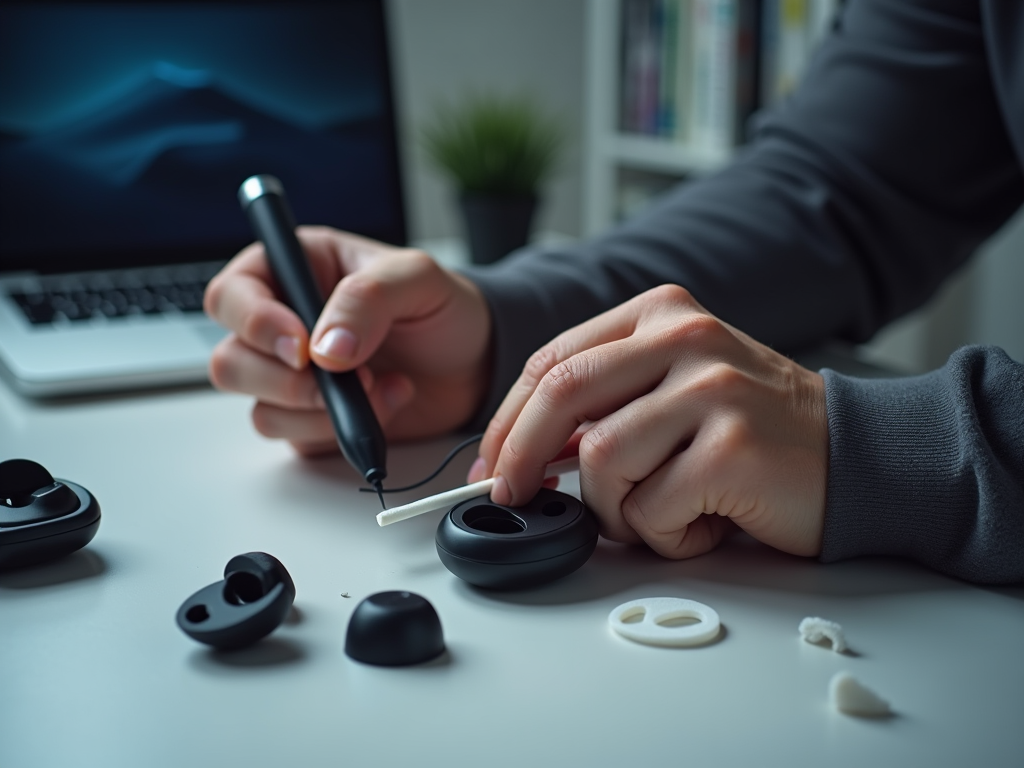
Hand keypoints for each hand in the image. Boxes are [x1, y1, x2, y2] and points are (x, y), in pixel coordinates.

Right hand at [204, 227, 491, 454]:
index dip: (254, 323)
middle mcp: (284, 323)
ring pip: (260, 407)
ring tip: (380, 386)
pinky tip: (385, 405)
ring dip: (319, 410)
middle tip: (344, 377)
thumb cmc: (444, 308)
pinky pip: (296, 437)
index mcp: (296, 270)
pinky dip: (339, 431)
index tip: (302, 346)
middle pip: (231, 360)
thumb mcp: (418, 278)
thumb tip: (324, 349)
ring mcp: (294, 377)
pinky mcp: (312, 419)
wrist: (476, 363)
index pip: (231, 295)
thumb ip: (368, 298)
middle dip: (286, 380)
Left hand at [470, 284, 827, 558]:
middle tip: (508, 496)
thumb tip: (521, 451)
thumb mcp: (674, 388)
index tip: (489, 463)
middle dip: (516, 455)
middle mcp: (686, 337)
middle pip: (561, 393)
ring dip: (614, 508)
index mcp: (661, 315)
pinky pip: (650, 507)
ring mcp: (712, 388)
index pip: (553, 359)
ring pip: (601, 458)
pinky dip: (662, 534)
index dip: (507, 418)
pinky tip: (702, 524)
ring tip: (659, 513)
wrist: (857, 456)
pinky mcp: (733, 447)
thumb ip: (606, 401)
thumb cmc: (756, 431)